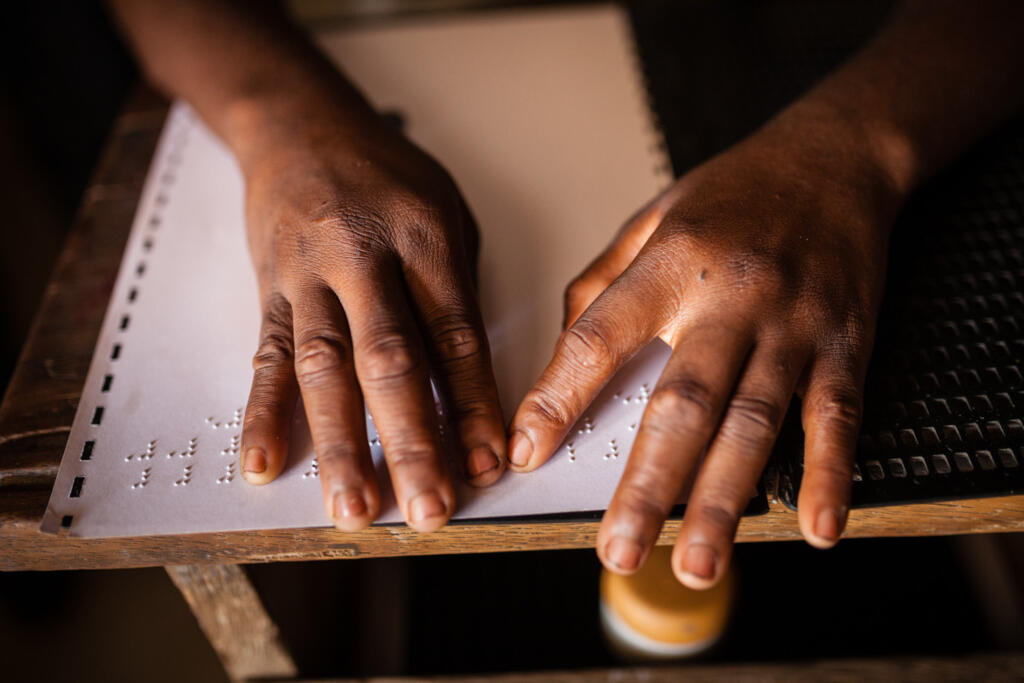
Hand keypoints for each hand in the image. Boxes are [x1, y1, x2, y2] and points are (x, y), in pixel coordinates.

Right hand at [236, 98, 505, 531]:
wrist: (300, 126)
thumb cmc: (387, 174)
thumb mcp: (446, 212)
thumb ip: (456, 292)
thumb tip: (470, 386)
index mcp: (424, 238)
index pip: (455, 335)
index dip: (473, 404)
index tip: (488, 464)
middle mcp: (363, 258)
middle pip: (389, 359)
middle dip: (411, 440)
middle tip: (428, 508)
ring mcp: (309, 276)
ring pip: (324, 369)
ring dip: (339, 444)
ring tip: (353, 508)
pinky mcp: (269, 291)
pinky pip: (267, 357)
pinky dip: (263, 413)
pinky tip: (264, 463)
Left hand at [508, 112, 904, 585]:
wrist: (832, 158)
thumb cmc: (731, 193)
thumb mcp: (648, 221)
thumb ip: (598, 287)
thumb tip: (560, 355)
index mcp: (669, 265)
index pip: (599, 339)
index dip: (558, 399)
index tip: (526, 454)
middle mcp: (730, 298)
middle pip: (682, 403)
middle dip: (648, 485)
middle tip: (618, 550)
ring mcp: (792, 324)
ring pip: (754, 423)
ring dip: (724, 500)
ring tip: (694, 562)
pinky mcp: (845, 342)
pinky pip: (838, 417)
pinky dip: (828, 474)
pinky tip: (814, 527)